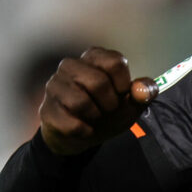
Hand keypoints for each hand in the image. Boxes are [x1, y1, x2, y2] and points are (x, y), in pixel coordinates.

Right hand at [40, 46, 158, 154]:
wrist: (84, 134)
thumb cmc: (109, 111)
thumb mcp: (133, 102)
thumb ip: (145, 93)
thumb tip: (142, 90)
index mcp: (95, 57)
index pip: (115, 62)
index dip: (124, 85)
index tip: (122, 94)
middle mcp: (71, 66)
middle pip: (98, 82)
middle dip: (111, 103)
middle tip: (108, 109)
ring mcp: (55, 86)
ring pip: (80, 102)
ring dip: (96, 117)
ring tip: (95, 116)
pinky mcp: (46, 109)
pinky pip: (70, 123)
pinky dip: (85, 131)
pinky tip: (84, 128)